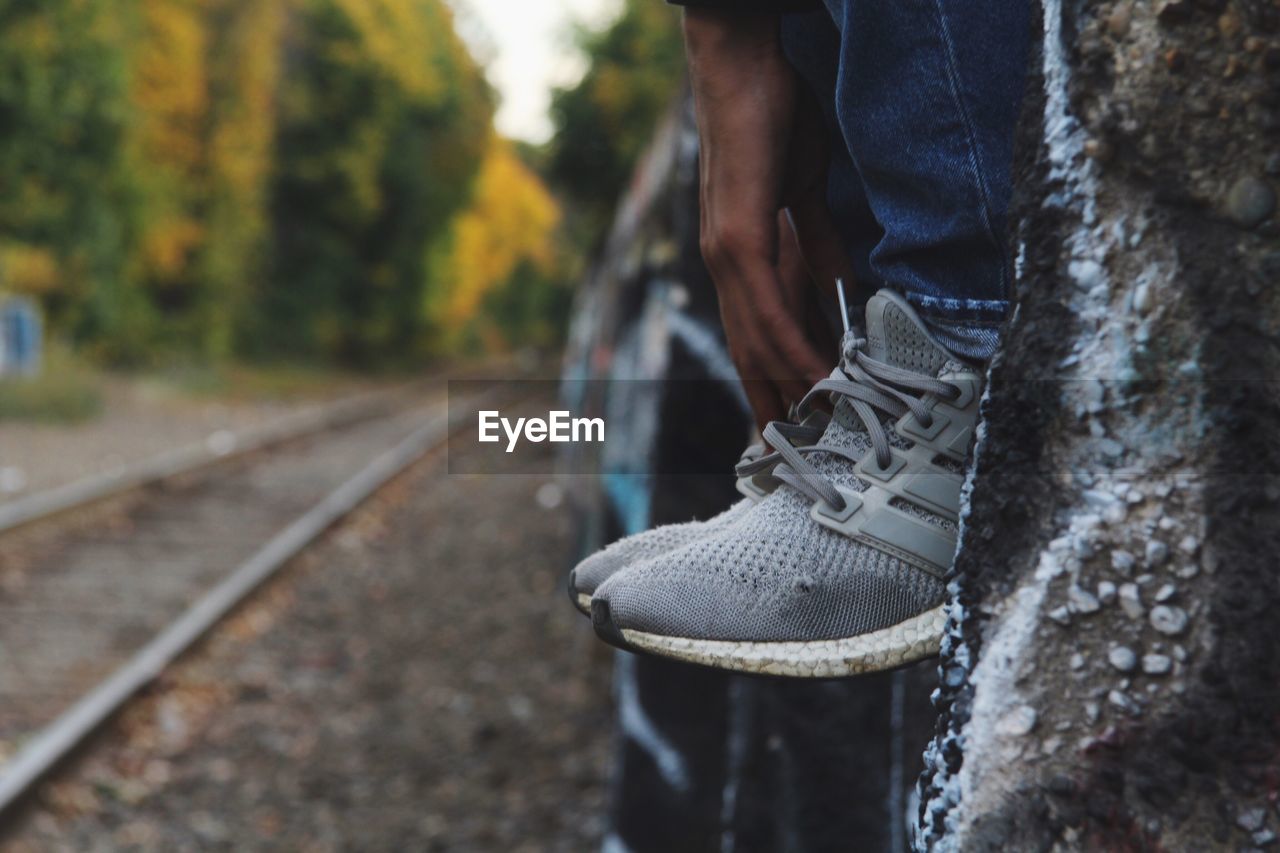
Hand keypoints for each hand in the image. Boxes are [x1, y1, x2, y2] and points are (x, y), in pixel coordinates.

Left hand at [683, 8, 853, 431]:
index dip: (773, 380)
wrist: (745, 59)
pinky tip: (812, 379)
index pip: (755, 332)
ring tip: (814, 433)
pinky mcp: (736, 235)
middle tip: (795, 456)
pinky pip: (763, 306)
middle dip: (770, 405)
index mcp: (741, 256)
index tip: (795, 423)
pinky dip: (789, 346)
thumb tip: (843, 289)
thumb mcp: (808, 195)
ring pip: (754, 338)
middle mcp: (725, 263)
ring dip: (785, 389)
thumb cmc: (777, 118)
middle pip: (747, 351)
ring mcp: (726, 253)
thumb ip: (819, 245)